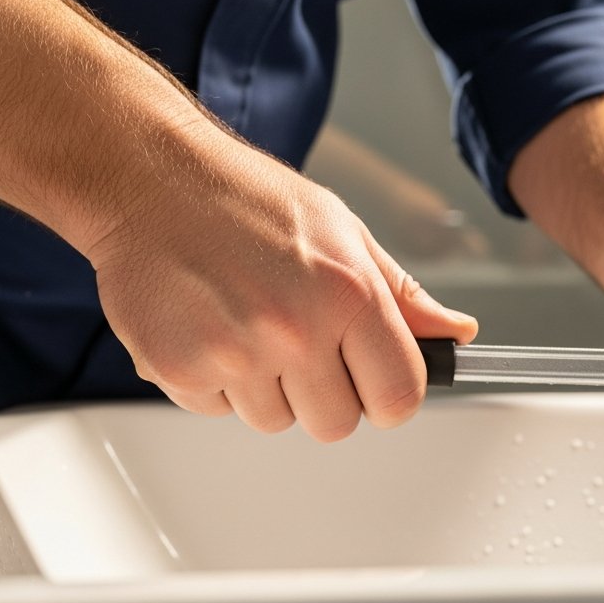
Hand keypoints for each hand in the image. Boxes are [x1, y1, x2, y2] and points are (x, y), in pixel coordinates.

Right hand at [86, 138, 477, 441]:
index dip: (391, 395)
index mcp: (348, 293)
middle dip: (326, 393)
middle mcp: (294, 330)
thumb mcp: (344, 231)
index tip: (377, 382)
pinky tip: (210, 327)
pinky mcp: (177, 371)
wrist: (148, 179)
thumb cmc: (246, 198)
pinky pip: (217, 411)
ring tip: (248, 323)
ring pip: (275, 422)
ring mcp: (234, 355)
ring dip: (268, 389)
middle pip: (337, 423)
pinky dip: (216, 383)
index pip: (399, 396)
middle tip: (301, 341)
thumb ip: (402, 295)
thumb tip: (455, 333)